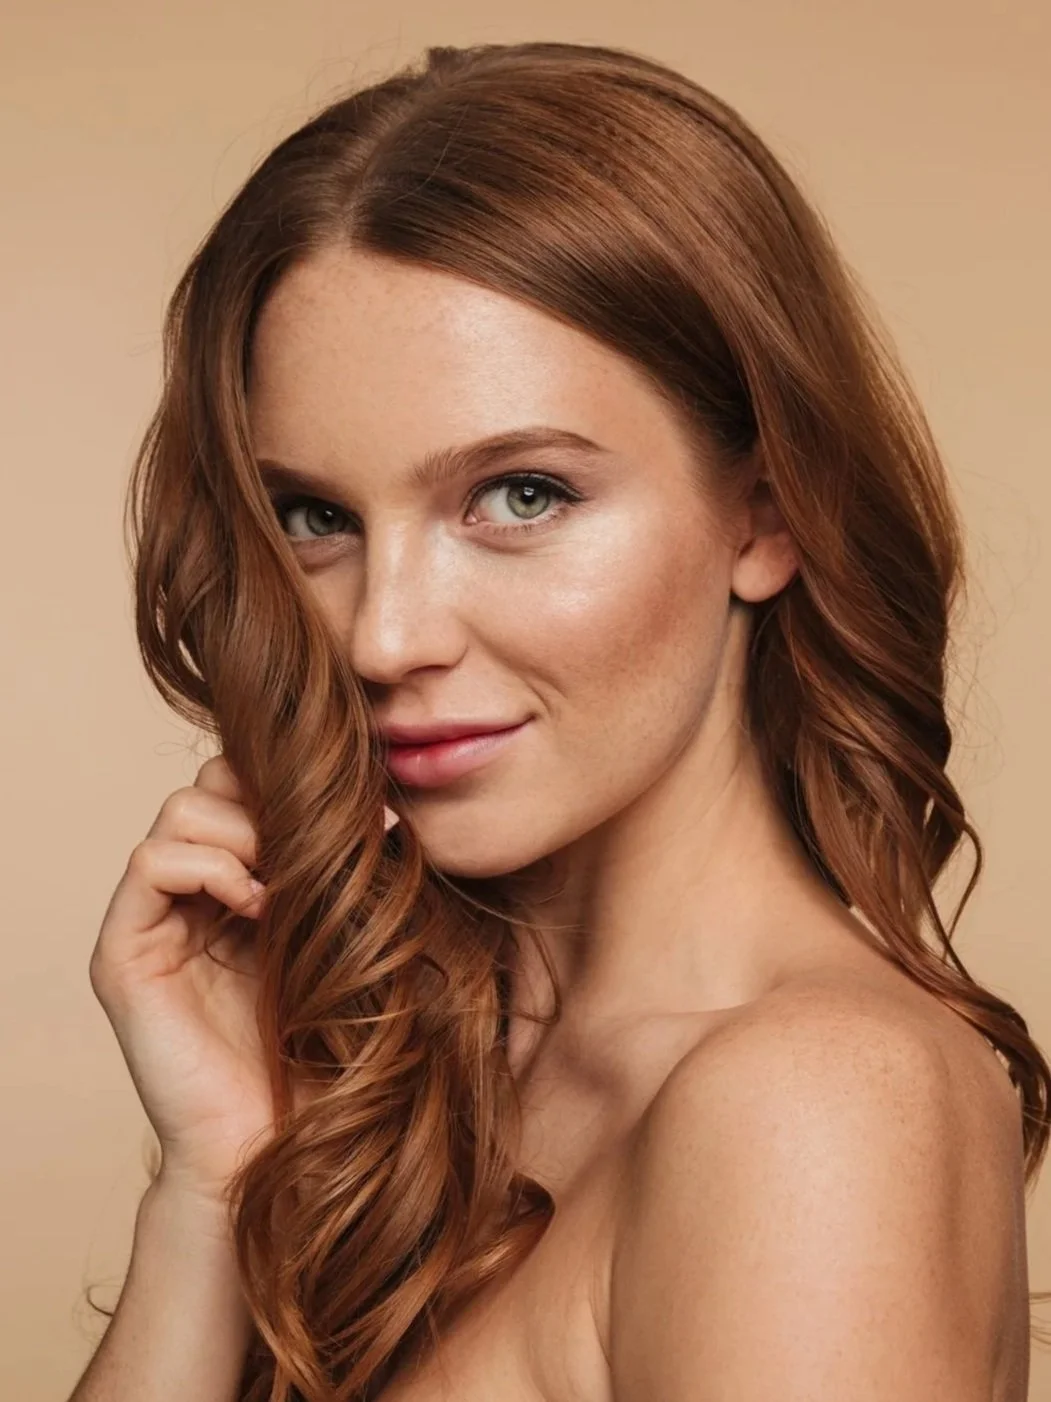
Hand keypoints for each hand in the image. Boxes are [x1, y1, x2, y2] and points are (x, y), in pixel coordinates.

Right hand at [90, 755, 400, 1205]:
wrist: (282, 1143)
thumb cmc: (325, 1054)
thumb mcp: (346, 944)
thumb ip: (344, 878)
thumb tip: (384, 808)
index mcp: (238, 888)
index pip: (245, 787)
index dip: (295, 788)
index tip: (368, 820)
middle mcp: (189, 896)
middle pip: (210, 784)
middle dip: (271, 801)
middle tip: (328, 848)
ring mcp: (152, 922)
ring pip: (180, 811)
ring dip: (246, 831)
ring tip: (289, 886)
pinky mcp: (124, 954)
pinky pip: (151, 863)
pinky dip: (210, 865)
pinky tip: (257, 906)